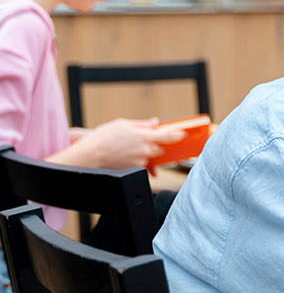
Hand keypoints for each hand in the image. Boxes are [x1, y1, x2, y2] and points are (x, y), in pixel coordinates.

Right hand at [49, 118, 185, 170]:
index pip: (168, 136)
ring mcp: (140, 161)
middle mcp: (145, 150)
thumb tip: (155, 123)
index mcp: (144, 136)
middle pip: (159, 149)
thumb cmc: (103, 137)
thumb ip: (142, 124)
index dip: (178, 135)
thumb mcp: (123, 124)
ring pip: (149, 158)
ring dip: (144, 154)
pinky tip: (124, 156)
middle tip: (141, 142)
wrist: (89, 155)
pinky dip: (136, 161)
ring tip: (126, 149)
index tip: (184, 134)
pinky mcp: (134, 169)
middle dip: (154, 146)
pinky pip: (140, 165)